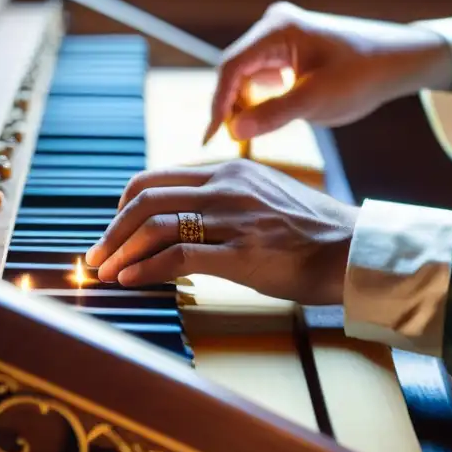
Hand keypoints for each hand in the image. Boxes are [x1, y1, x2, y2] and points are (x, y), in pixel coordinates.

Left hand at [83, 160, 358, 305]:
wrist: (357, 251)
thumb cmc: (315, 233)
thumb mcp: (267, 198)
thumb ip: (228, 200)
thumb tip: (187, 221)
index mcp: (231, 170)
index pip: (157, 178)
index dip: (124, 206)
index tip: (112, 231)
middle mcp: (228, 186)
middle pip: (145, 198)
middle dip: (111, 229)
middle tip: (95, 256)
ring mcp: (235, 218)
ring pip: (155, 224)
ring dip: (120, 251)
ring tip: (104, 273)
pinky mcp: (243, 253)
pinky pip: (178, 257)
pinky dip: (145, 268)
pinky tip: (130, 280)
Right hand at [205, 1, 451, 142]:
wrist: (398, 62)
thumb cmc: (363, 76)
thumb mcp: (317, 101)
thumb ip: (273, 116)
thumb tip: (233, 132)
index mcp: (278, 29)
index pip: (232, 67)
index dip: (218, 103)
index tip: (211, 137)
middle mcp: (274, 26)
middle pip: (235, 70)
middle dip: (231, 105)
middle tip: (229, 141)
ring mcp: (280, 36)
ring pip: (247, 75)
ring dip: (245, 104)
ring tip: (250, 133)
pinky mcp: (288, 50)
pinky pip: (262, 75)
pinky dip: (260, 98)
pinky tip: (265, 119)